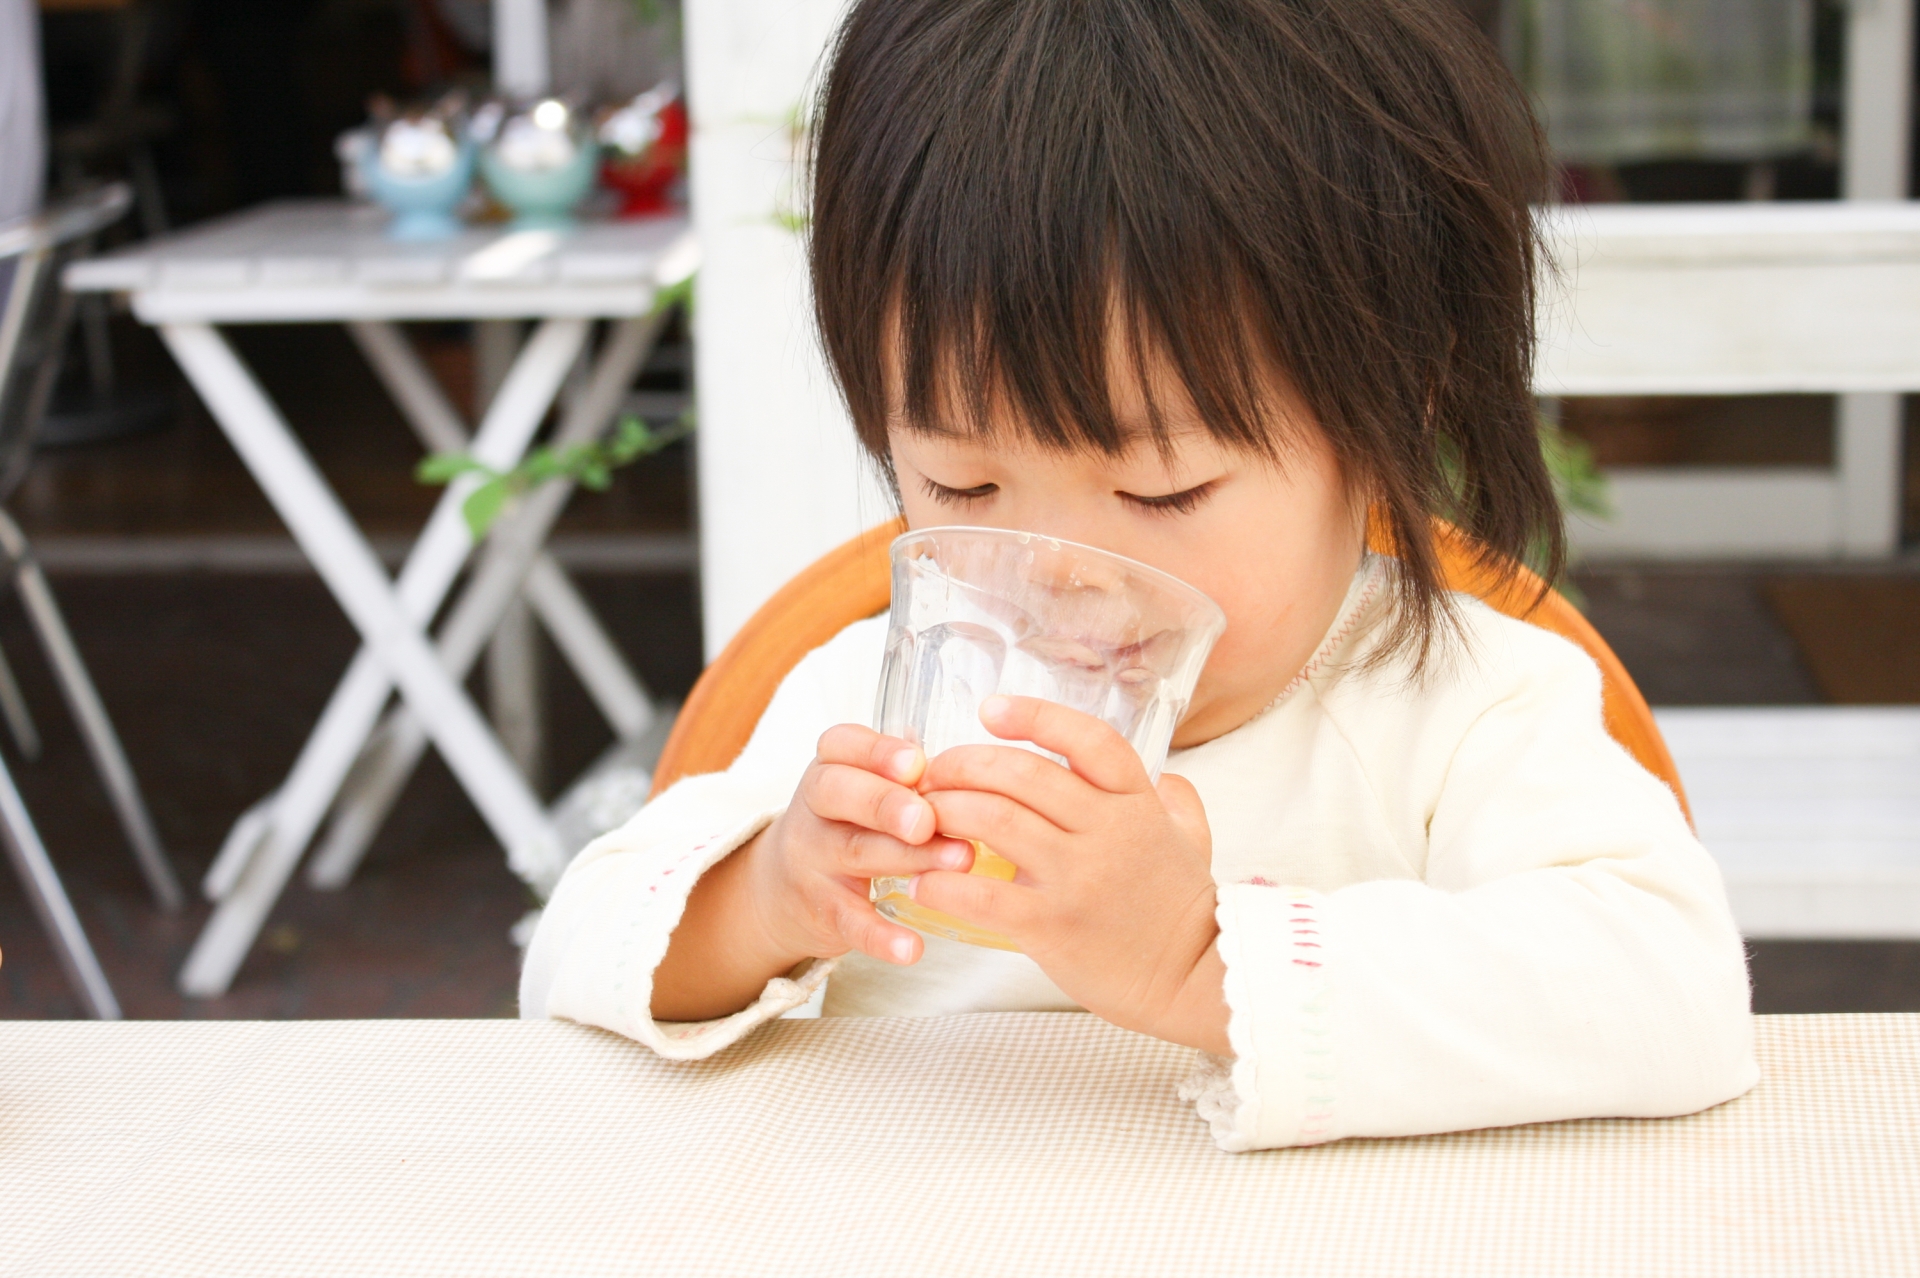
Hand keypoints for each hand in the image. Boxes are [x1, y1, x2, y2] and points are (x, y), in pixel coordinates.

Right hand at [738, 724, 973, 967]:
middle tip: (929, 818)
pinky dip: (880, 936)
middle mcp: (815, 807)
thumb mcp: (865, 786)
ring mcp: (813, 859)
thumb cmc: (848, 823)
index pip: (841, 746)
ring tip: (960, 860)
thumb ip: (907, 772)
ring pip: (856, 851)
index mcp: (830, 766)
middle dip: (887, 803)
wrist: (781, 888)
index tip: (917, 763)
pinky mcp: (821, 909)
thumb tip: (969, 759)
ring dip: (907, 858)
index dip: (877, 751)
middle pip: (840, 793)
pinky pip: (849, 921)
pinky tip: (912, 948)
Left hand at [912, 696, 1228, 1051]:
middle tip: (933, 773)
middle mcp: (1107, 831)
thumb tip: (1162, 777)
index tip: (990, 709)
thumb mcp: (1192, 840)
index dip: (1035, 716)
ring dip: (945, 811)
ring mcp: (1078, 878)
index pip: (1087, 739)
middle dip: (964, 763)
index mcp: (1137, 802)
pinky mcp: (1053, 926)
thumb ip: (1176, 800)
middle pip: (1022, 773)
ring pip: (995, 820)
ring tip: (919, 816)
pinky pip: (983, 896)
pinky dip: (943, 882)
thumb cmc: (1182, 909)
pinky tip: (923, 881)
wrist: (1193, 980)